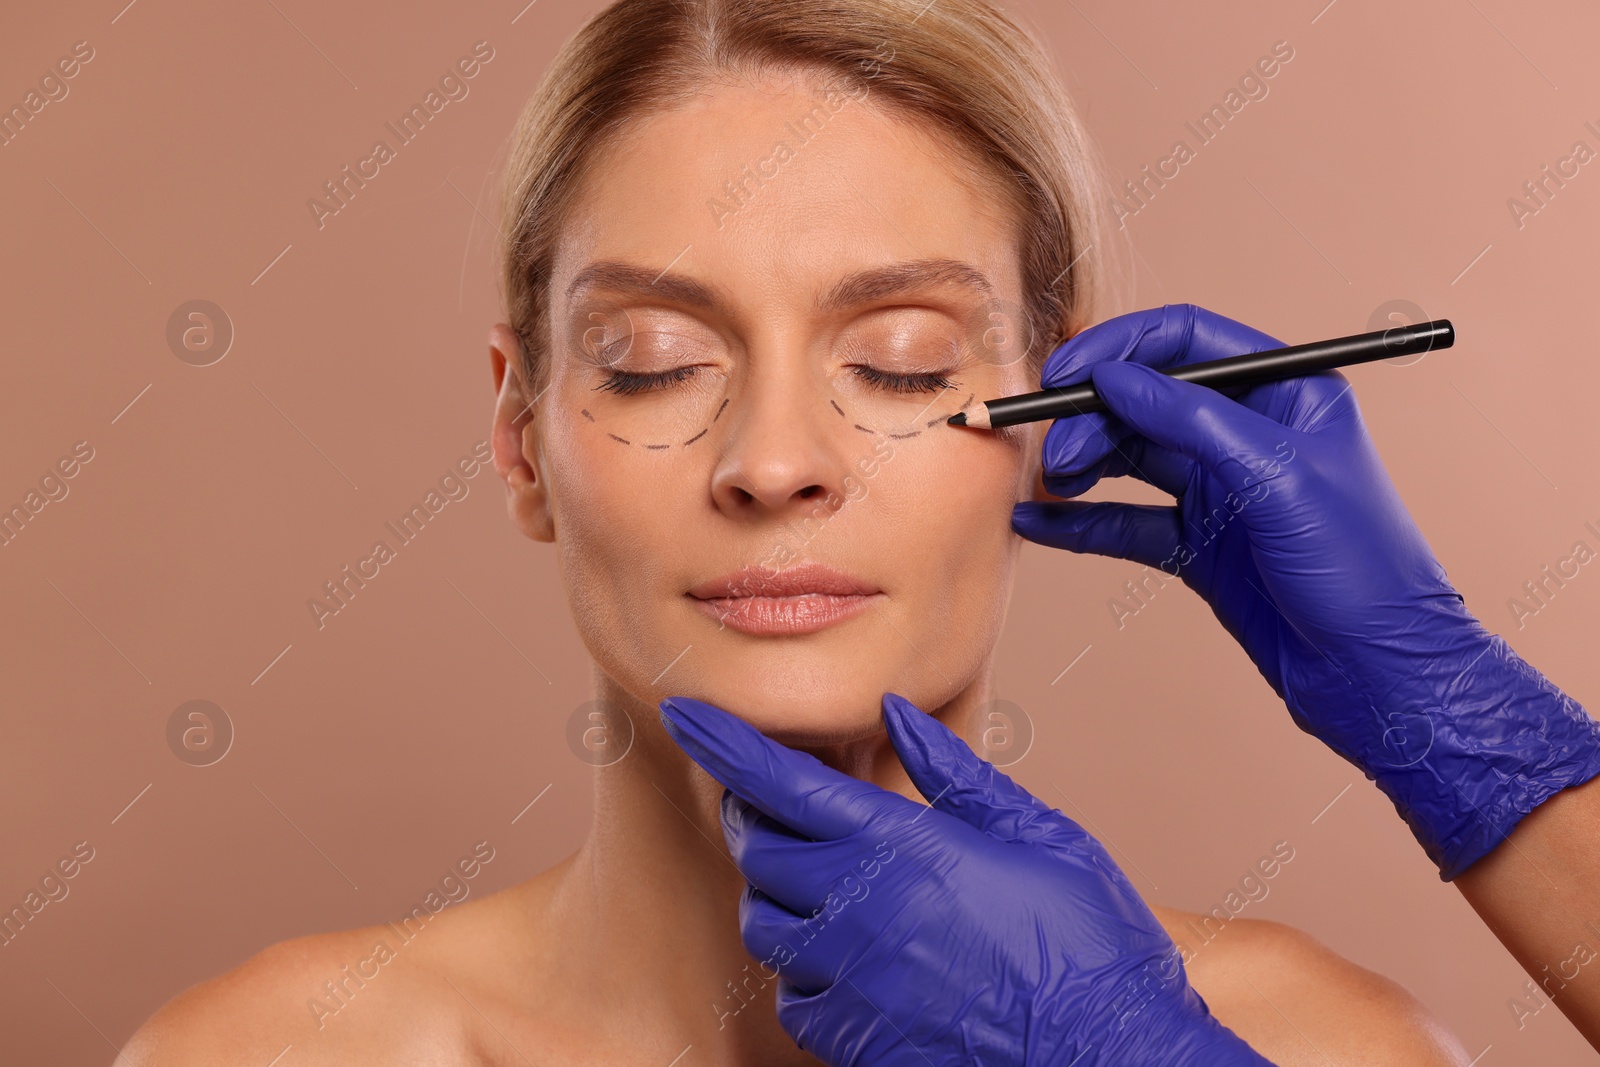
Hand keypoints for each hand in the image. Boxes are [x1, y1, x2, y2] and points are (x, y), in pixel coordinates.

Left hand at [659, 691, 1272, 1065]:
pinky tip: (853, 963)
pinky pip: (794, 1000)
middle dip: (757, 820)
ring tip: (826, 888)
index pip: (785, 782)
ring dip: (781, 898)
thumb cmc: (1090, 942)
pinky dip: (807, 975)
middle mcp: (864, 913)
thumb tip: (896, 714)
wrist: (1117, 1058)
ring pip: (767, 928)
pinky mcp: (858, 1045)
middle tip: (783, 808)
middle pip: (759, 852)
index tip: (685, 713)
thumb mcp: (1040, 836)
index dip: (726, 743)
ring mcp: (855, 985)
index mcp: (906, 849)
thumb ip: (956, 774)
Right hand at [1010, 303, 1599, 878]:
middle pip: (1148, 399)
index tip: (1065, 372)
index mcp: (1286, 392)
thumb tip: (1114, 378)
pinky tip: (1040, 522)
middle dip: (1093, 418)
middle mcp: (1250, 432)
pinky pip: (1127, 520)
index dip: (1121, 349)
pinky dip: (1082, 521)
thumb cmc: (1360, 569)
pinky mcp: (1199, 545)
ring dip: (1083, 465)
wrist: (1379, 674)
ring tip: (1049, 485)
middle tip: (1057, 454)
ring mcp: (1222, 490)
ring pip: (1131, 458)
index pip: (1188, 340)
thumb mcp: (1276, 477)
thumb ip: (1191, 421)